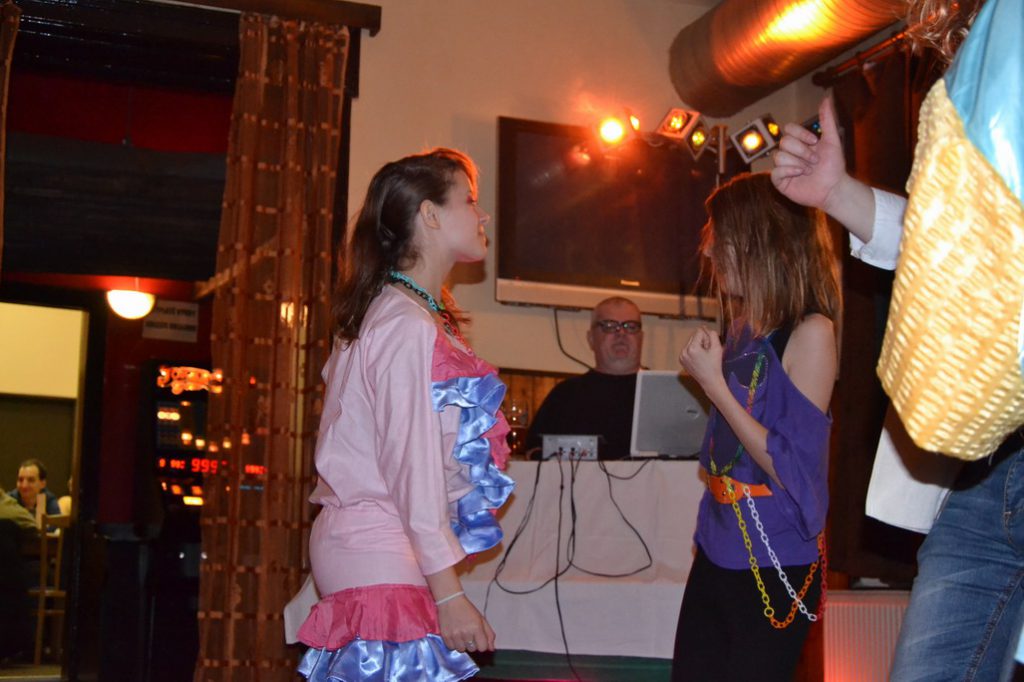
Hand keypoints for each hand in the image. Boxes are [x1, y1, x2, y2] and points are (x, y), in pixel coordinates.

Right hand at [436, 594, 495, 653]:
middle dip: (472, 643)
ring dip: (462, 644)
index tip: (478, 638)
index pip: (482, 648)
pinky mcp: (445, 636)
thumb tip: (491, 649)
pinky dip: (453, 644)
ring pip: (461, 650)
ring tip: (461, 634)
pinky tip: (454, 635)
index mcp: (476, 628)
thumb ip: (489, 634)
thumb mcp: (481, 619)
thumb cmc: (466, 609)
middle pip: (472, 649)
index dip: (482, 644)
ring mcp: (455, 635)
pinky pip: (451, 648)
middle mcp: (466, 633)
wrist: (450, 601)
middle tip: (468, 633)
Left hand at [679, 326, 723, 392]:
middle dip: (702, 341)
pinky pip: (688, 350)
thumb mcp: (717, 348)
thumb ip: (712, 335)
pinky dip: (694, 351)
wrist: (710, 381)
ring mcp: (682, 357)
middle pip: (694, 337)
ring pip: (691, 343)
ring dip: (698, 346)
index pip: (699, 332)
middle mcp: (684, 351)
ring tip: (704, 357)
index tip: (710, 346)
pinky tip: (700, 359)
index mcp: (692, 348)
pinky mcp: (681, 360)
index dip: (707, 337)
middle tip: (708, 352)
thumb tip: (705, 328)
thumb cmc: (715, 365)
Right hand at [770, 96, 847, 212]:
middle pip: (784, 142)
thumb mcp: (832, 140)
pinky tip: (799, 175)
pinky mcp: (779, 181)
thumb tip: (827, 98)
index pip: (789, 129)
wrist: (833, 188)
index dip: (800, 134)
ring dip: (798, 163)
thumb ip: (827, 120)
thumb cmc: (834, 166)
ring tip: (809, 171)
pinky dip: (789, 171)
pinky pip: (775, 172)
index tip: (815, 142)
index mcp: (799, 142)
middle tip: (815, 161)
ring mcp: (783, 167)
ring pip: (779, 157)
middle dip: (802, 151)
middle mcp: (789, 153)